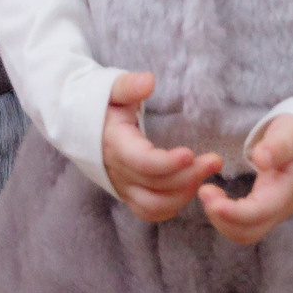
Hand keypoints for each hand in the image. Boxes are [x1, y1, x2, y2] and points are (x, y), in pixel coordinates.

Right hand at [101, 71, 221, 221]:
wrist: (78, 126)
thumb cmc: (101, 105)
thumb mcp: (111, 89)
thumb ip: (128, 85)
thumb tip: (149, 81)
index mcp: (115, 144)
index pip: (142, 163)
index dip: (167, 163)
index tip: (190, 154)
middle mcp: (118, 171)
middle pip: (155, 186)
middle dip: (189, 176)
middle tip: (215, 161)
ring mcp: (122, 186)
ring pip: (154, 205)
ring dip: (183, 194)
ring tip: (204, 173)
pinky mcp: (128, 194)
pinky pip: (150, 211)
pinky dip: (171, 206)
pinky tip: (189, 188)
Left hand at [199, 113, 292, 244]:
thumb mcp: (291, 133)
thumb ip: (277, 145)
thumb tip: (261, 158)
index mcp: (288, 190)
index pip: (260, 212)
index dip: (234, 212)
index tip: (209, 196)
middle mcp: (280, 208)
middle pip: (249, 232)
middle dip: (222, 219)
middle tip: (204, 190)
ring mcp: (273, 213)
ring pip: (244, 234)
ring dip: (221, 220)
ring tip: (206, 193)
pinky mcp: (264, 211)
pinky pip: (243, 226)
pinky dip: (224, 218)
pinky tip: (214, 197)